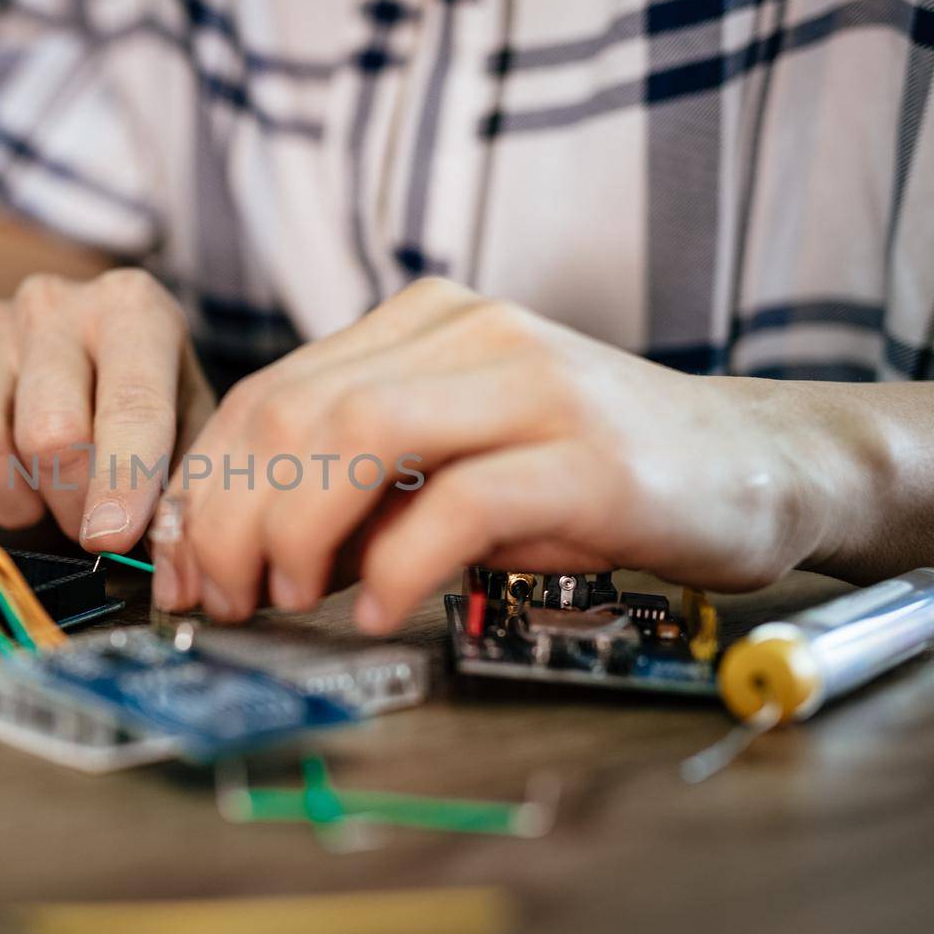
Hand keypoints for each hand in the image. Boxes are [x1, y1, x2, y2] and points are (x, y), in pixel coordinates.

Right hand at [0, 268, 214, 549]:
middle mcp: (53, 303)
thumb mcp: (192, 421)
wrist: (88, 344)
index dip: (121, 481)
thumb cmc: (146, 395)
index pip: (130, 404)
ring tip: (41, 495)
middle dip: (71, 502)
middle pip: (49, 432)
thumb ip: (189, 477)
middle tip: (87, 519)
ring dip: (9, 495)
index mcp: (132, 308)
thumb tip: (169, 543)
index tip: (111, 537)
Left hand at [152, 278, 871, 631]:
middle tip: (223, 599)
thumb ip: (355, 483)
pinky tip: (379, 610)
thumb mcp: (452, 462)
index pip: (268, 392)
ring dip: (295, 530)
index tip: (182, 568)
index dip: (204, 487)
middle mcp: (469, 333)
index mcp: (422, 323)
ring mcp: (532, 386)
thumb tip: (234, 555)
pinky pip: (461, 505)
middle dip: (229, 517)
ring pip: (357, 430)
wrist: (751, 465)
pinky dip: (399, 565)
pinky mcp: (587, 460)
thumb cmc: (581, 474)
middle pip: (294, 408)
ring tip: (289, 600)